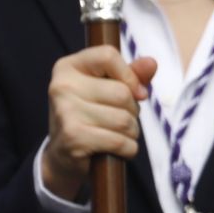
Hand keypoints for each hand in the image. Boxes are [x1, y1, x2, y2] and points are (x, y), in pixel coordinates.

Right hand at [41, 46, 155, 200]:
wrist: (63, 156)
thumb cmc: (91, 116)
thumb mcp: (108, 89)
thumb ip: (131, 74)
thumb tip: (151, 63)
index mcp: (67, 67)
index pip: (108, 56)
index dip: (130, 76)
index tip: (134, 92)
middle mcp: (61, 86)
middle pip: (122, 93)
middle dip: (132, 111)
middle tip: (119, 119)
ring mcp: (65, 112)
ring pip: (124, 120)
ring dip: (131, 132)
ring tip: (116, 134)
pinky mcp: (73, 138)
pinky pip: (120, 141)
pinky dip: (127, 149)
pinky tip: (116, 150)